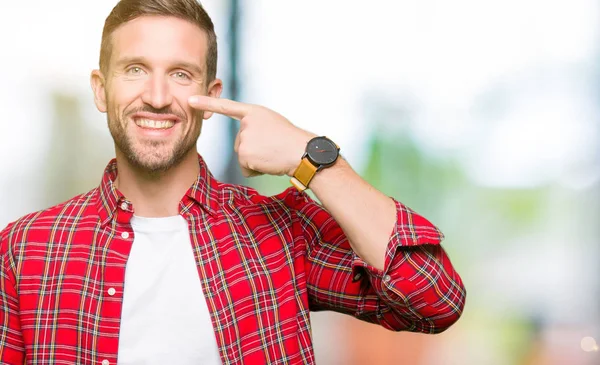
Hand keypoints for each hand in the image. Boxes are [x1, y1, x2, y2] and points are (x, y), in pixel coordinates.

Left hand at [188, 95, 315, 177]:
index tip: (190, 100)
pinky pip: (245, 168)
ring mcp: (244, 138)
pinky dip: (257, 170)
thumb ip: (255, 126)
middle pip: (239, 143)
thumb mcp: (272, 124)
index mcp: (254, 112)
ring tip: (272, 154)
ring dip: (256, 160)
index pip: (226, 107)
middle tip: (273, 147)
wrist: (302, 152)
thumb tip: (245, 144)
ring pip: (242, 156)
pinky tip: (269, 162)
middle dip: (254, 150)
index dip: (207, 103)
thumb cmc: (291, 140)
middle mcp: (246, 123)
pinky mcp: (244, 154)